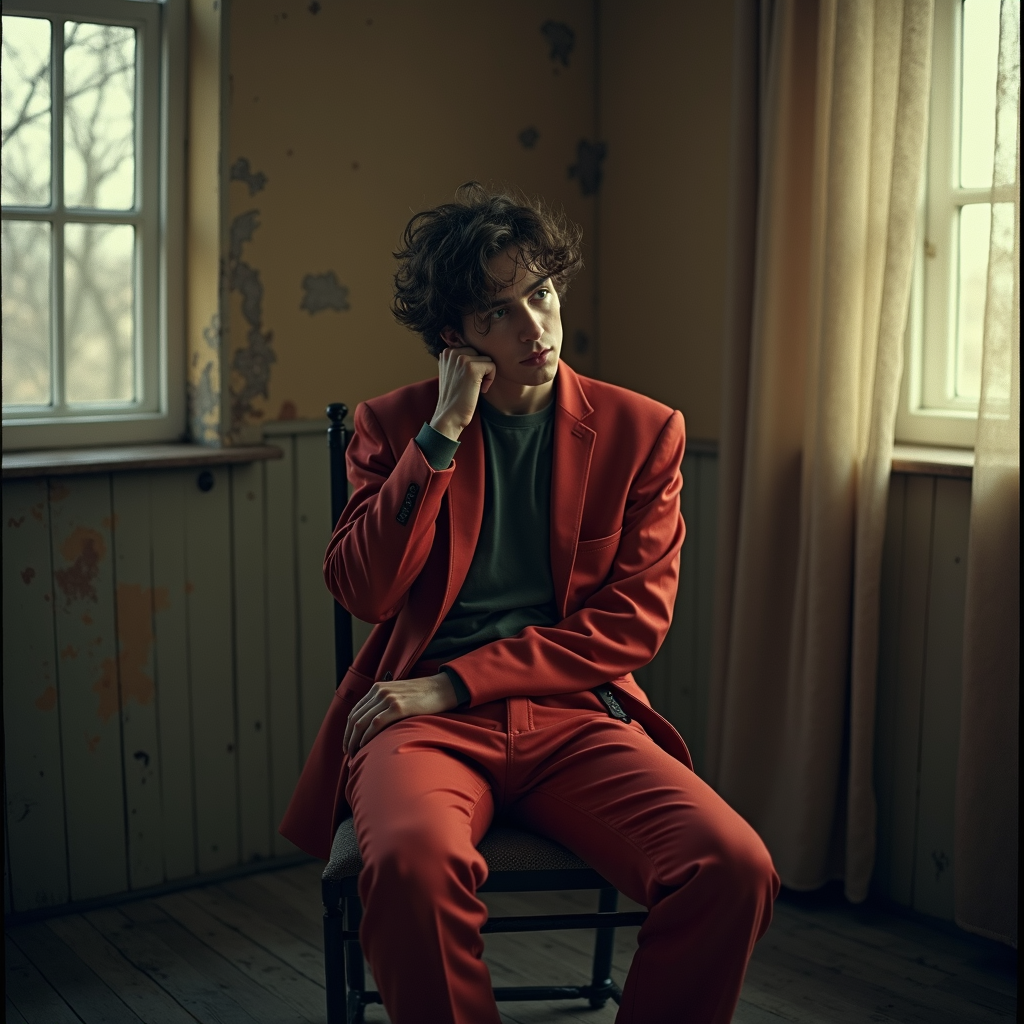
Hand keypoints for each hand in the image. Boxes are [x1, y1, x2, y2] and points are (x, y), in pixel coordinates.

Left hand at [343, 673, 457, 753]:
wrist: (442, 688)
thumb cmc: (423, 696)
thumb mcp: (399, 695)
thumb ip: (385, 705)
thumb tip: (374, 726)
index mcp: (378, 688)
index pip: (355, 711)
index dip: (348, 729)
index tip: (348, 742)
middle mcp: (380, 692)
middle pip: (355, 718)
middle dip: (349, 737)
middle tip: (348, 752)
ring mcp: (388, 698)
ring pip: (362, 723)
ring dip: (355, 741)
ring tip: (354, 754)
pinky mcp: (398, 707)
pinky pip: (375, 724)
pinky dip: (367, 737)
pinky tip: (365, 747)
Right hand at [430, 345, 495, 440]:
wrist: (450, 415)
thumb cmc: (454, 397)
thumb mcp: (452, 373)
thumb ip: (459, 360)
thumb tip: (477, 352)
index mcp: (446, 352)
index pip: (471, 350)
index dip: (474, 366)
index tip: (467, 381)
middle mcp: (452, 352)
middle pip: (479, 353)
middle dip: (481, 369)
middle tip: (473, 385)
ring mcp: (461, 358)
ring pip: (486, 359)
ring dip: (486, 375)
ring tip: (476, 387)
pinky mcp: (471, 367)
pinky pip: (492, 366)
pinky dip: (490, 379)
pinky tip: (481, 390)